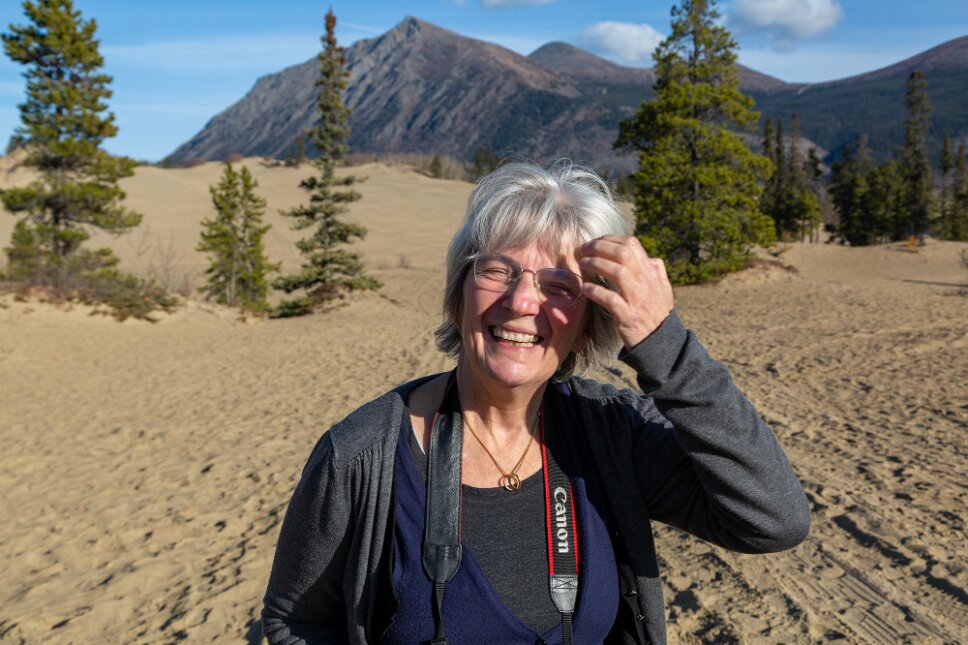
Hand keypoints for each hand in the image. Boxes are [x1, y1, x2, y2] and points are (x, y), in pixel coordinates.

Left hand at [578, 235, 673, 349]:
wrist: (662, 343)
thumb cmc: (658, 315)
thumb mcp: (664, 291)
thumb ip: (657, 273)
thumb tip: (652, 259)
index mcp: (651, 273)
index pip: (632, 244)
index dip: (610, 239)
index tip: (595, 241)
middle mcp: (646, 282)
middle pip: (623, 253)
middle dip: (599, 247)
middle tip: (583, 249)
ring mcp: (637, 299)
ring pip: (618, 272)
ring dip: (596, 264)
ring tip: (582, 263)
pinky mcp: (628, 316)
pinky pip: (610, 299)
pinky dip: (596, 291)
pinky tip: (585, 288)